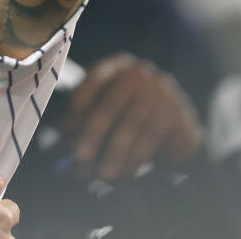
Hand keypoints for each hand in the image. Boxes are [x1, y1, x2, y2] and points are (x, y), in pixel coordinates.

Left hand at [64, 52, 203, 180]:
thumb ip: (83, 122)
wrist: (175, 125)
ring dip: (115, 154)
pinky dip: (136, 159)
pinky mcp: (180, 115)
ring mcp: (164, 92)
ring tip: (103, 175)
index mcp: (116, 65)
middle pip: (111, 105)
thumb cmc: (127, 115)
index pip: (93, 80)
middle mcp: (141, 74)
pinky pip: (153, 140)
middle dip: (93, 136)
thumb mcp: (105, 109)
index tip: (65, 130)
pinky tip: (125, 172)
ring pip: (133, 127)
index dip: (77, 105)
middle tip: (80, 159)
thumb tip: (60, 148)